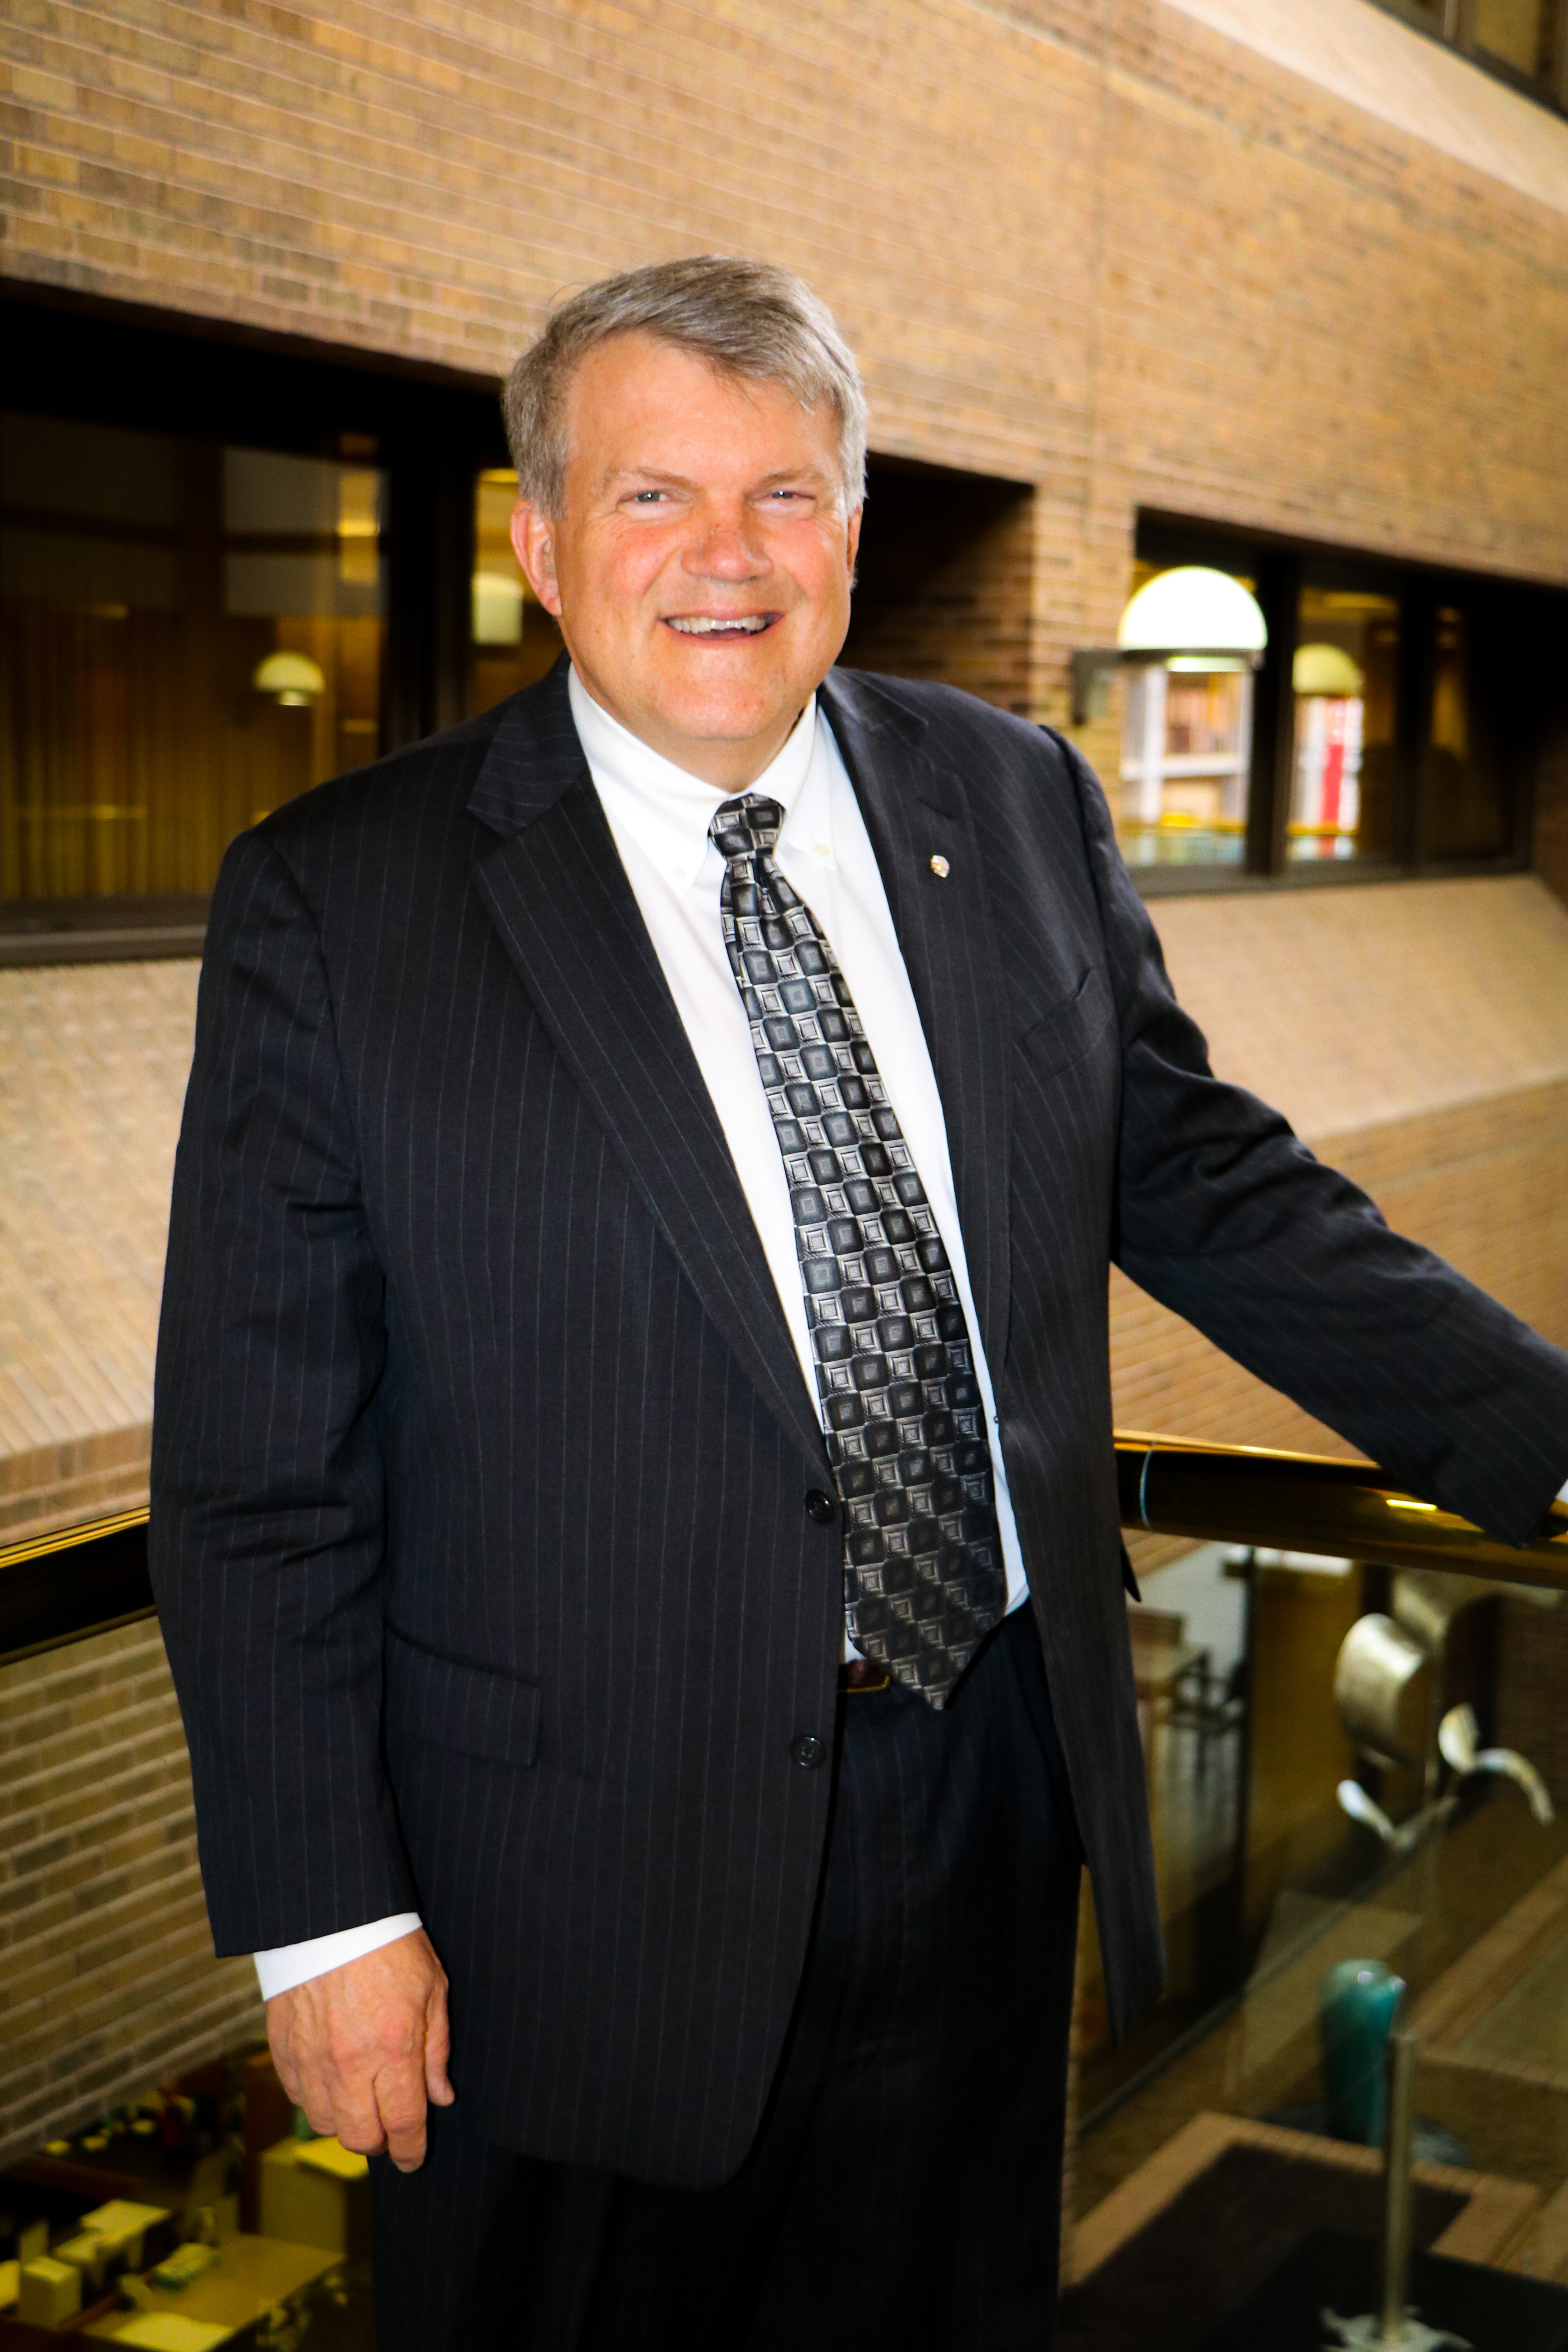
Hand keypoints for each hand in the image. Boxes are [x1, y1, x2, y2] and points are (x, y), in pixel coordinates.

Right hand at [266, 1928, 453, 2171]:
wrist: (332, 1913)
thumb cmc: (390, 1944)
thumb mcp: (432, 1988)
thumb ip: (436, 2048)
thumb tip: (440, 2097)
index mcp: (393, 2049)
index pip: (403, 2124)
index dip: (410, 2150)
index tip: (413, 2158)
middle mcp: (350, 2062)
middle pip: (359, 2137)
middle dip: (378, 2142)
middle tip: (389, 2130)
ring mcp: (311, 2058)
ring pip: (324, 2122)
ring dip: (345, 2121)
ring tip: (360, 2099)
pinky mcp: (283, 2047)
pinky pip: (297, 2096)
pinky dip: (315, 2098)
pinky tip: (330, 2080)